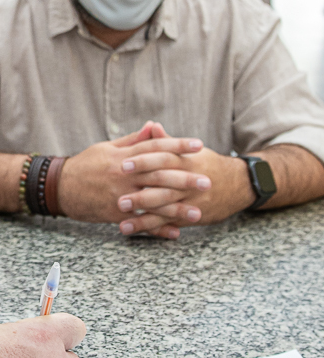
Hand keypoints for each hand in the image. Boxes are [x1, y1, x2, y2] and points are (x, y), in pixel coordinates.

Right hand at [58, 123, 206, 225]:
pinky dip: (158, 229)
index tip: (198, 144)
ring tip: (198, 212)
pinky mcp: (116, 214)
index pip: (155, 147)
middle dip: (185, 178)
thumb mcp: (107, 148)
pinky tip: (176, 232)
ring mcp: (120, 196)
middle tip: (207, 181)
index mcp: (123, 156)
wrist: (59, 187)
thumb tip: (154, 126)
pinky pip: (141, 222)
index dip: (177, 145)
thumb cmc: (85, 165)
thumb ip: (133, 140)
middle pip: (159, 175)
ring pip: (153, 202)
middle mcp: (123, 175)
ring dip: (177, 208)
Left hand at [116, 122, 252, 237]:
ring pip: (165, 209)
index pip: (163, 159)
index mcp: (186, 161)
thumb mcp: (191, 151)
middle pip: (163, 187)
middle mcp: (189, 182)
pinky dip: (153, 228)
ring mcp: (191, 201)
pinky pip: (170, 223)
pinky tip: (135, 231)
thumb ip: (168, 141)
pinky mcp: (192, 216)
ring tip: (121, 222)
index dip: (143, 162)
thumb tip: (151, 126)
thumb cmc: (208, 164)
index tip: (122, 164)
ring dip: (143, 217)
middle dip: (140, 195)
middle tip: (118, 199)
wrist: (239, 185)